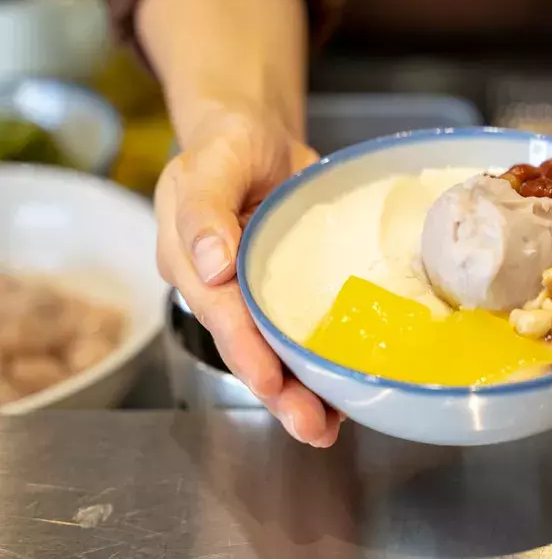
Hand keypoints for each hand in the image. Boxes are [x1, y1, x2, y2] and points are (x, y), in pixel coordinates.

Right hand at [156, 109, 341, 446]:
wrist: (257, 138)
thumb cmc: (228, 143)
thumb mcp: (213, 160)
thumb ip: (205, 209)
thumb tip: (211, 264)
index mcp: (191, 260)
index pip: (219, 312)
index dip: (245, 350)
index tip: (270, 383)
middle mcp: (221, 287)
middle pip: (247, 347)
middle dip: (278, 392)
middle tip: (312, 427)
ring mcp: (255, 293)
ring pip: (275, 351)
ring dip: (301, 392)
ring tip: (330, 427)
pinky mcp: (288, 292)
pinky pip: (301, 332)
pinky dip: (320, 363)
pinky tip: (345, 391)